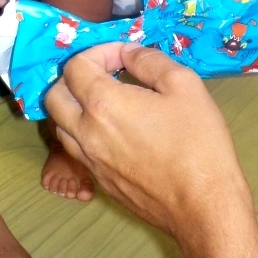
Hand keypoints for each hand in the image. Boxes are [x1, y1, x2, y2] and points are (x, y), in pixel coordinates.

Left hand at [46, 43, 253, 241]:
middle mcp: (86, 133)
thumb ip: (149, 61)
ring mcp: (89, 161)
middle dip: (75, 76)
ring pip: (59, 125)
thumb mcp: (184, 85)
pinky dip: (83, 131)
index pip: (77, 66)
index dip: (99, 52)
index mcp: (103, 105)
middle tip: (106, 74)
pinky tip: (113, 131)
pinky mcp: (99, 181)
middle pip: (54, 95)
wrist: (203, 206)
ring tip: (105, 101)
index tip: (124, 56)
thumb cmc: (198, 142)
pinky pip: (75, 149)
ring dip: (74, 105)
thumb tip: (129, 52)